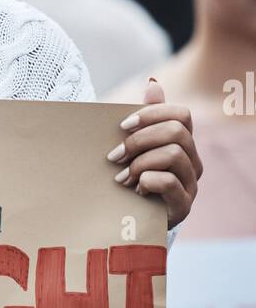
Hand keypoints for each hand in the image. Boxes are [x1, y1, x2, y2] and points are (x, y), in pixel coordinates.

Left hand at [106, 79, 201, 228]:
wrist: (128, 223)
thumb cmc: (130, 179)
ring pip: (173, 154)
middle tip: (114, 157)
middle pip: (176, 132)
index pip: (181, 114)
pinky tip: (135, 190)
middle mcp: (192, 161)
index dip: (152, 114)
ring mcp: (190, 183)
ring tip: (122, 178)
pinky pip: (170, 182)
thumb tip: (153, 84)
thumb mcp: (133, 149)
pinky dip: (148, 181)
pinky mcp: (183, 206)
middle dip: (139, 141)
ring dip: (140, 163)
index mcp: (182, 142)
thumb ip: (144, 120)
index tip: (122, 126)